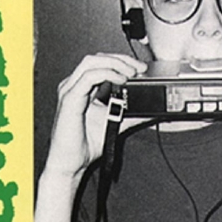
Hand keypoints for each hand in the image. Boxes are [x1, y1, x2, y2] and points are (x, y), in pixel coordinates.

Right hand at [43, 53, 147, 178]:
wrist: (70, 164)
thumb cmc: (85, 145)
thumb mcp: (116, 124)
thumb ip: (131, 115)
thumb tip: (152, 111)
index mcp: (82, 88)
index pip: (102, 63)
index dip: (122, 61)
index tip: (140, 67)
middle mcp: (74, 86)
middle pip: (97, 58)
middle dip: (121, 59)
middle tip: (139, 67)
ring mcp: (70, 91)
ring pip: (91, 62)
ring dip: (115, 63)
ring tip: (132, 72)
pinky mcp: (69, 100)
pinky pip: (88, 77)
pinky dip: (107, 74)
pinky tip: (120, 79)